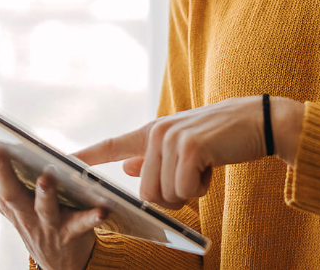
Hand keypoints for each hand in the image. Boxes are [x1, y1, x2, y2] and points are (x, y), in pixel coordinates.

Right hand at [0, 141, 105, 269]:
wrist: (61, 263)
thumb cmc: (32, 223)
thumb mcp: (5, 205)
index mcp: (10, 203)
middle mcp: (25, 214)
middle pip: (11, 193)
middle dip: (2, 173)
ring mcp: (48, 225)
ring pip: (45, 209)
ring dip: (45, 193)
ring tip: (47, 176)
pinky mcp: (72, 233)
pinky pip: (83, 224)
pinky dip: (92, 217)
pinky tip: (103, 209)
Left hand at [74, 96, 304, 209]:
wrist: (260, 121)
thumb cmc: (224, 136)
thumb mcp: (186, 144)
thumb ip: (155, 157)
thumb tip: (131, 170)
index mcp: (153, 132)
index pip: (112, 145)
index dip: (86, 156)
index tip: (59, 162)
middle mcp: (157, 133)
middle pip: (146, 193)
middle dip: (172, 197)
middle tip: (193, 178)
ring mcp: (172, 138)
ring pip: (164, 195)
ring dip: (188, 193)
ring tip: (204, 168)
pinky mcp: (190, 147)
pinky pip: (184, 191)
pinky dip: (201, 188)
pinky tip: (213, 166)